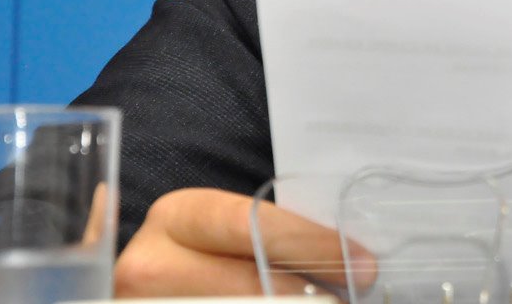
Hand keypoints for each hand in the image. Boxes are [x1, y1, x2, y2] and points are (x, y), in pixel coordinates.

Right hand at [114, 188, 374, 297]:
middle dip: (310, 298)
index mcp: (176, 216)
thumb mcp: (226, 232)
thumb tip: (349, 261)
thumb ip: (272, 238)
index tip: (363, 265)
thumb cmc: (207, 252)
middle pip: (248, 286)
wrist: (156, 280)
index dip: (314, 247)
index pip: (254, 226)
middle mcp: (148, 264)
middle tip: (350, 300)